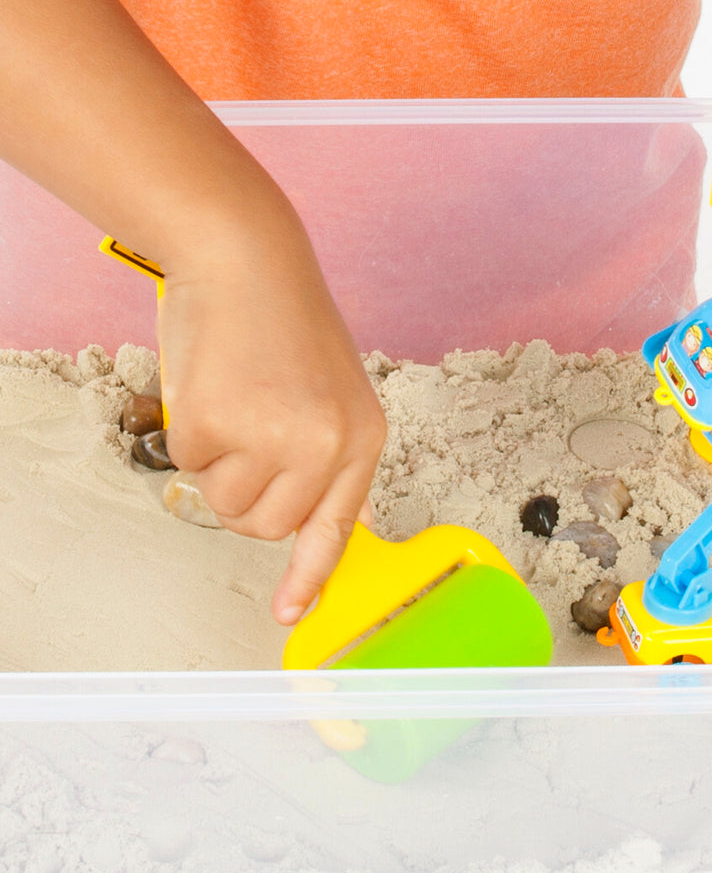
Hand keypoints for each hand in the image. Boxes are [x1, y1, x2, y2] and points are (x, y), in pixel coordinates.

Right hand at [157, 217, 385, 624]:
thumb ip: (328, 455)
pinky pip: (188, 464)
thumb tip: (329, 517)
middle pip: (266, 526)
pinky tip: (212, 386)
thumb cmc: (283, 323)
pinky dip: (188, 432)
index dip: (310, 575)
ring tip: (234, 403)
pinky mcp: (219, 424)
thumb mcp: (332, 391)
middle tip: (244, 440)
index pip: (337, 525)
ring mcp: (274, 437)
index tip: (292, 613)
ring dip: (217, 464)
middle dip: (244, 495)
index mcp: (362, 437)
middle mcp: (327, 446)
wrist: (247, 260)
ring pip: (225, 503)